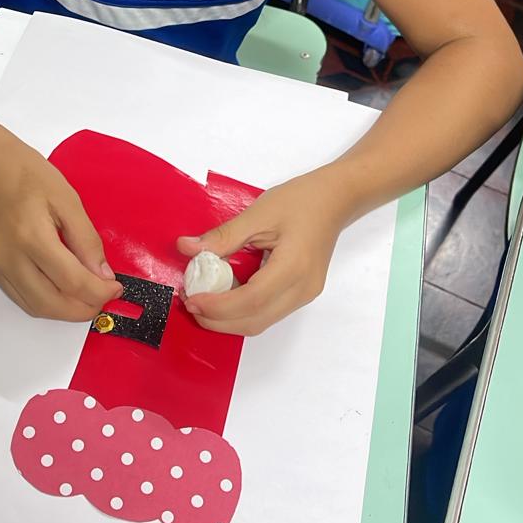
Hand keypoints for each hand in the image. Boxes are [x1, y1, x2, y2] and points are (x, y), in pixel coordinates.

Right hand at [0, 119, 122, 319]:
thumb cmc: (26, 172)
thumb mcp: (66, 198)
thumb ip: (86, 239)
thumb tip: (103, 275)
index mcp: (31, 236)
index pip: (71, 281)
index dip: (98, 292)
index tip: (116, 289)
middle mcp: (9, 257)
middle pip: (51, 304)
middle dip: (83, 309)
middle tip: (104, 298)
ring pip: (34, 306)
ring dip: (64, 311)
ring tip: (87, 298)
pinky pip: (20, 295)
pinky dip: (45, 300)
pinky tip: (62, 289)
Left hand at [177, 171, 348, 335]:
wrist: (336, 199)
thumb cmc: (301, 200)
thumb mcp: (258, 213)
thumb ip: (222, 236)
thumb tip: (186, 248)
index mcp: (293, 268)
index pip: (250, 300)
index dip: (217, 306)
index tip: (190, 299)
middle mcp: (302, 290)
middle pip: (255, 321)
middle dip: (217, 320)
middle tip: (190, 303)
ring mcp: (305, 295)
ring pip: (261, 322)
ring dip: (229, 320)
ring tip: (203, 301)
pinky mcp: (302, 294)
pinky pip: (268, 313)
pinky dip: (242, 311)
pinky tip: (225, 296)